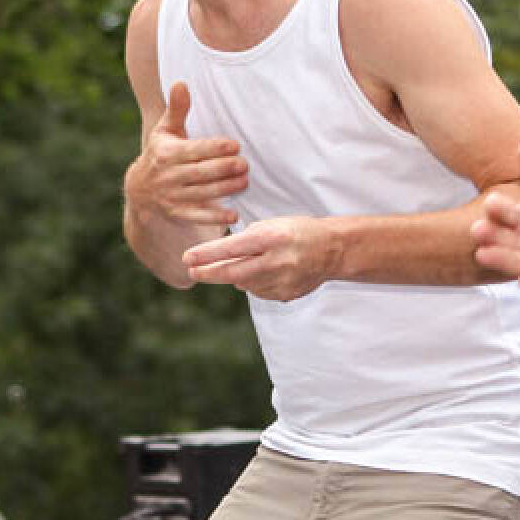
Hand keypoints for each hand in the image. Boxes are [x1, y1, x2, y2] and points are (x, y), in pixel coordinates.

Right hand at [125, 82, 247, 227]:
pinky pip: (198, 216)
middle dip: (224, 168)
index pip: (194, 150)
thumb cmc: (161, 151)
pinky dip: (216, 217)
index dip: (215, 148)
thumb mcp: (165, 130)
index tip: (236, 145)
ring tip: (245, 182)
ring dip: (225, 189)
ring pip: (203, 193)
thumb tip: (181, 83)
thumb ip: (177, 109)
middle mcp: (168, 176)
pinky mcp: (179, 213)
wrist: (139, 189)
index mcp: (167, 153)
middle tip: (245, 164)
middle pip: (201, 172)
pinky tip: (235, 214)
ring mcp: (173, 196)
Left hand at [182, 217, 335, 301]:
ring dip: (237, 275)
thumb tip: (220, 257)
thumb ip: (247, 240)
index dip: (207, 254)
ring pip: (244, 283)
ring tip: (250, 262)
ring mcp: (282, 281)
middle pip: (233, 272)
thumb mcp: (273, 225)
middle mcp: (277, 261)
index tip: (187, 257)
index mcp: (273, 238)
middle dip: (209, 272)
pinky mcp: (286, 294)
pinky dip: (254, 282)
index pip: (232, 248)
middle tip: (193, 271)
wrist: (332, 249)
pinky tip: (266, 271)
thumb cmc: (298, 231)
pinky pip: (258, 291)